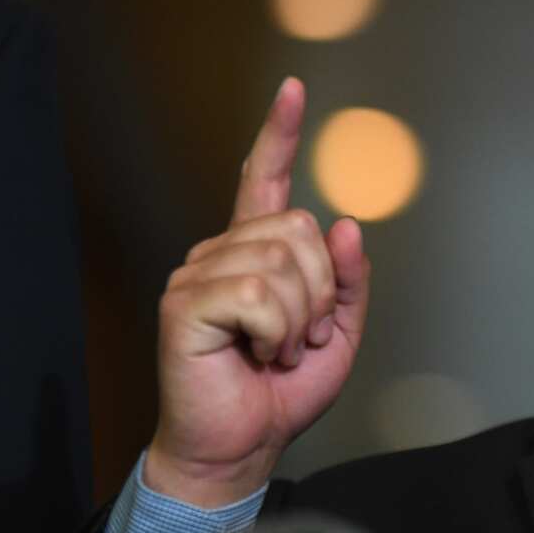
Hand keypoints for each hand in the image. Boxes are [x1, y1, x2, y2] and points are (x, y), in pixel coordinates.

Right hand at [145, 77, 370, 506]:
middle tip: (302, 336)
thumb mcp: (340, 330)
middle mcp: (223, 252)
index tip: (293, 88)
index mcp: (257, 252)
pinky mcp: (185, 303)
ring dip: (300, 319)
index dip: (280, 133)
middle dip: (321, 291)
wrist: (245, 443)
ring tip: (277, 349)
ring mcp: (199, 274)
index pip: (266, 178)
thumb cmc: (285, 388)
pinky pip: (258, 294)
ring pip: (283, 262)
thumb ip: (348, 279)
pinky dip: (276, 331)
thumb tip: (347, 224)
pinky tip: (257, 353)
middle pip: (299, 228)